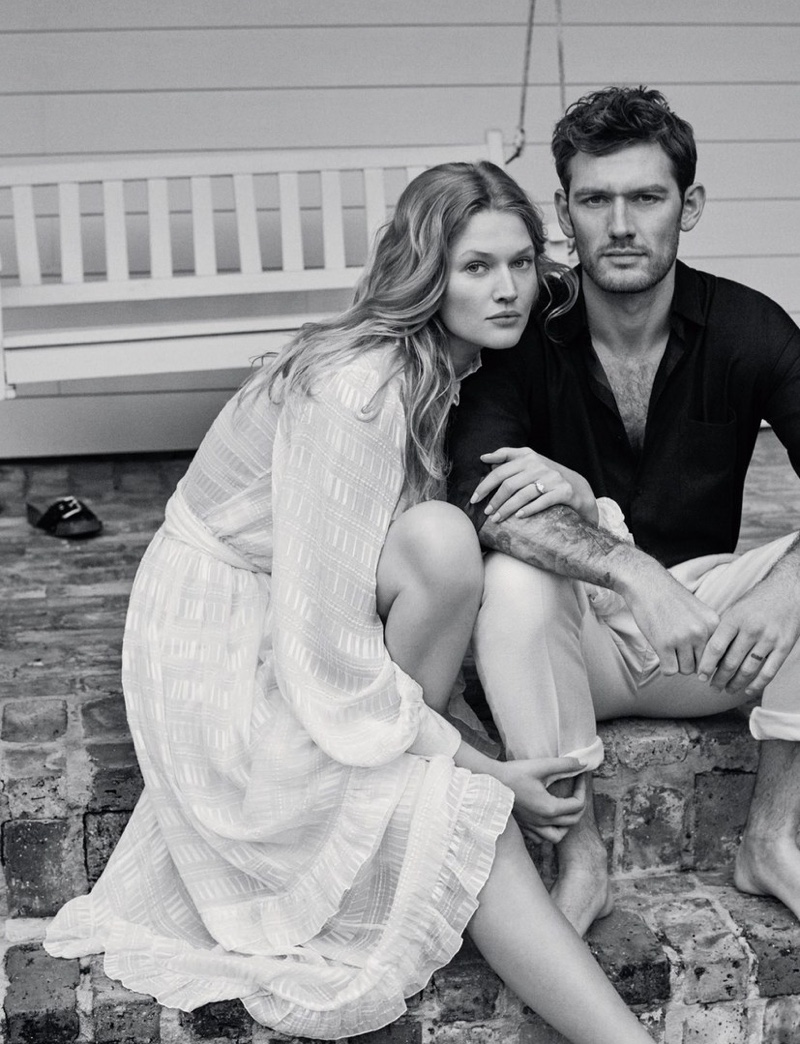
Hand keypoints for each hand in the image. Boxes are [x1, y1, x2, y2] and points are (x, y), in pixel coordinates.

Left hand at [470, 447, 598, 524]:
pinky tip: (518, 517)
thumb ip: (508, 458)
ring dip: (507, 508)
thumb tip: (484, 458)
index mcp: (528, 456)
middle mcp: (539, 465)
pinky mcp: (563, 491)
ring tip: (496, 519)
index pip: (500, 469)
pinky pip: (542, 501)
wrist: (578, 487)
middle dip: (494, 499)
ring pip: (523, 494)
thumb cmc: (546, 476)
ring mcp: (552, 478)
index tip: (474, 498)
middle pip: (509, 483)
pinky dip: (528, 509)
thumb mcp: (529, 463)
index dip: (485, 484)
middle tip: (485, 512)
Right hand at [498, 757, 587, 843]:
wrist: (489, 781)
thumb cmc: (514, 773)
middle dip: (579, 805)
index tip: (580, 776)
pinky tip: (545, 819)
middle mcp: (542, 822)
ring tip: (564, 811)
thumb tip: (583, 763)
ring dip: (565, 826)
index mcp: (550, 808)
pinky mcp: (523, 826)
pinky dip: (548, 832)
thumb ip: (564, 765)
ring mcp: (532, 827)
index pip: (578, 805)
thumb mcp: (541, 766)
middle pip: (572, 821)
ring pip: (557, 836)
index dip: (582, 789)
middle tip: (577, 790)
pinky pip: (540, 838)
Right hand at [620, 563, 719, 675]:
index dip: (705, 658)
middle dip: (690, 661)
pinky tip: (661, 652)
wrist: (648, 584)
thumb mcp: (699, 611)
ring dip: (677, 663)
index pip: (717, 655)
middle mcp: (701, 631)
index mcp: (713, 623)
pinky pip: (670, 670)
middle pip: (701, 665)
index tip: (695, 656)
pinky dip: (665, 666)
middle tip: (678, 650)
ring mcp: (682, 638)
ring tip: (669, 649)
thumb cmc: (671, 599)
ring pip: (685, 670)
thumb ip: (708, 632)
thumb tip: (710, 663)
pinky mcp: (664, 644)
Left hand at [697, 571, 799, 695]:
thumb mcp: (735, 608)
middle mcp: (751, 629)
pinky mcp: (784, 646)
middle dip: (719, 678)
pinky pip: (769, 671)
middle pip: (731, 662)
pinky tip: (748, 690)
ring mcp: (769, 638)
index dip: (706, 665)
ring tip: (727, 689)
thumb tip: (707, 653)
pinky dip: (758, 684)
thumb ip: (723, 628)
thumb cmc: (757, 600)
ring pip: (748, 669)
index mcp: (735, 618)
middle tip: (712, 686)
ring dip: (736, 683)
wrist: (788, 589)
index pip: (716, 647)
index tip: (700, 676)